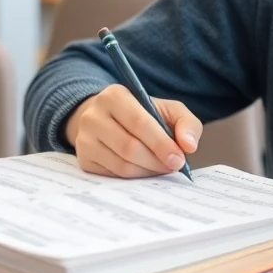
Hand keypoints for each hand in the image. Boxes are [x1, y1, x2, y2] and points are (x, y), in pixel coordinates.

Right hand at [63, 84, 201, 177]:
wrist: (109, 119)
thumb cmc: (144, 115)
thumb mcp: (169, 110)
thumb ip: (186, 123)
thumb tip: (188, 146)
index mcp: (114, 96)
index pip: (139, 123)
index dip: (161, 144)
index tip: (179, 159)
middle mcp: (93, 116)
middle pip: (129, 147)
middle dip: (156, 161)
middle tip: (173, 166)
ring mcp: (84, 140)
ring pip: (121, 165)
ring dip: (147, 171)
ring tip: (161, 167)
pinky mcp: (84, 160)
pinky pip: (113, 176)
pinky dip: (134, 177)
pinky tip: (144, 169)